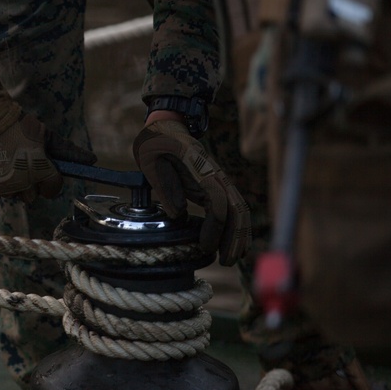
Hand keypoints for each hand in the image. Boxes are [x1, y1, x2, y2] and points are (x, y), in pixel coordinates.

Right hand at [0, 81, 64, 202]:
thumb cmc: (12, 123)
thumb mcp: (42, 132)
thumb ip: (66, 150)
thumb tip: (91, 161)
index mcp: (39, 170)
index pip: (53, 189)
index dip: (50, 180)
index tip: (43, 171)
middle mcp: (21, 184)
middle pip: (31, 196)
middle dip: (28, 183)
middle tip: (18, 163)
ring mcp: (0, 189)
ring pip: (11, 196)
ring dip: (9, 184)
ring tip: (1, 162)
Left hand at [133, 116, 250, 265]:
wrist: (165, 127)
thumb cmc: (156, 143)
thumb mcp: (151, 159)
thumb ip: (164, 184)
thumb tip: (177, 213)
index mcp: (200, 169)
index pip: (217, 202)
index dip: (214, 227)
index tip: (204, 247)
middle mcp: (216, 176)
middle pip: (236, 209)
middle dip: (234, 237)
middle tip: (226, 262)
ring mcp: (218, 180)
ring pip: (239, 209)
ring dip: (238, 235)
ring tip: (231, 259)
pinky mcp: (215, 186)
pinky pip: (232, 207)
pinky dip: (235, 226)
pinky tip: (231, 244)